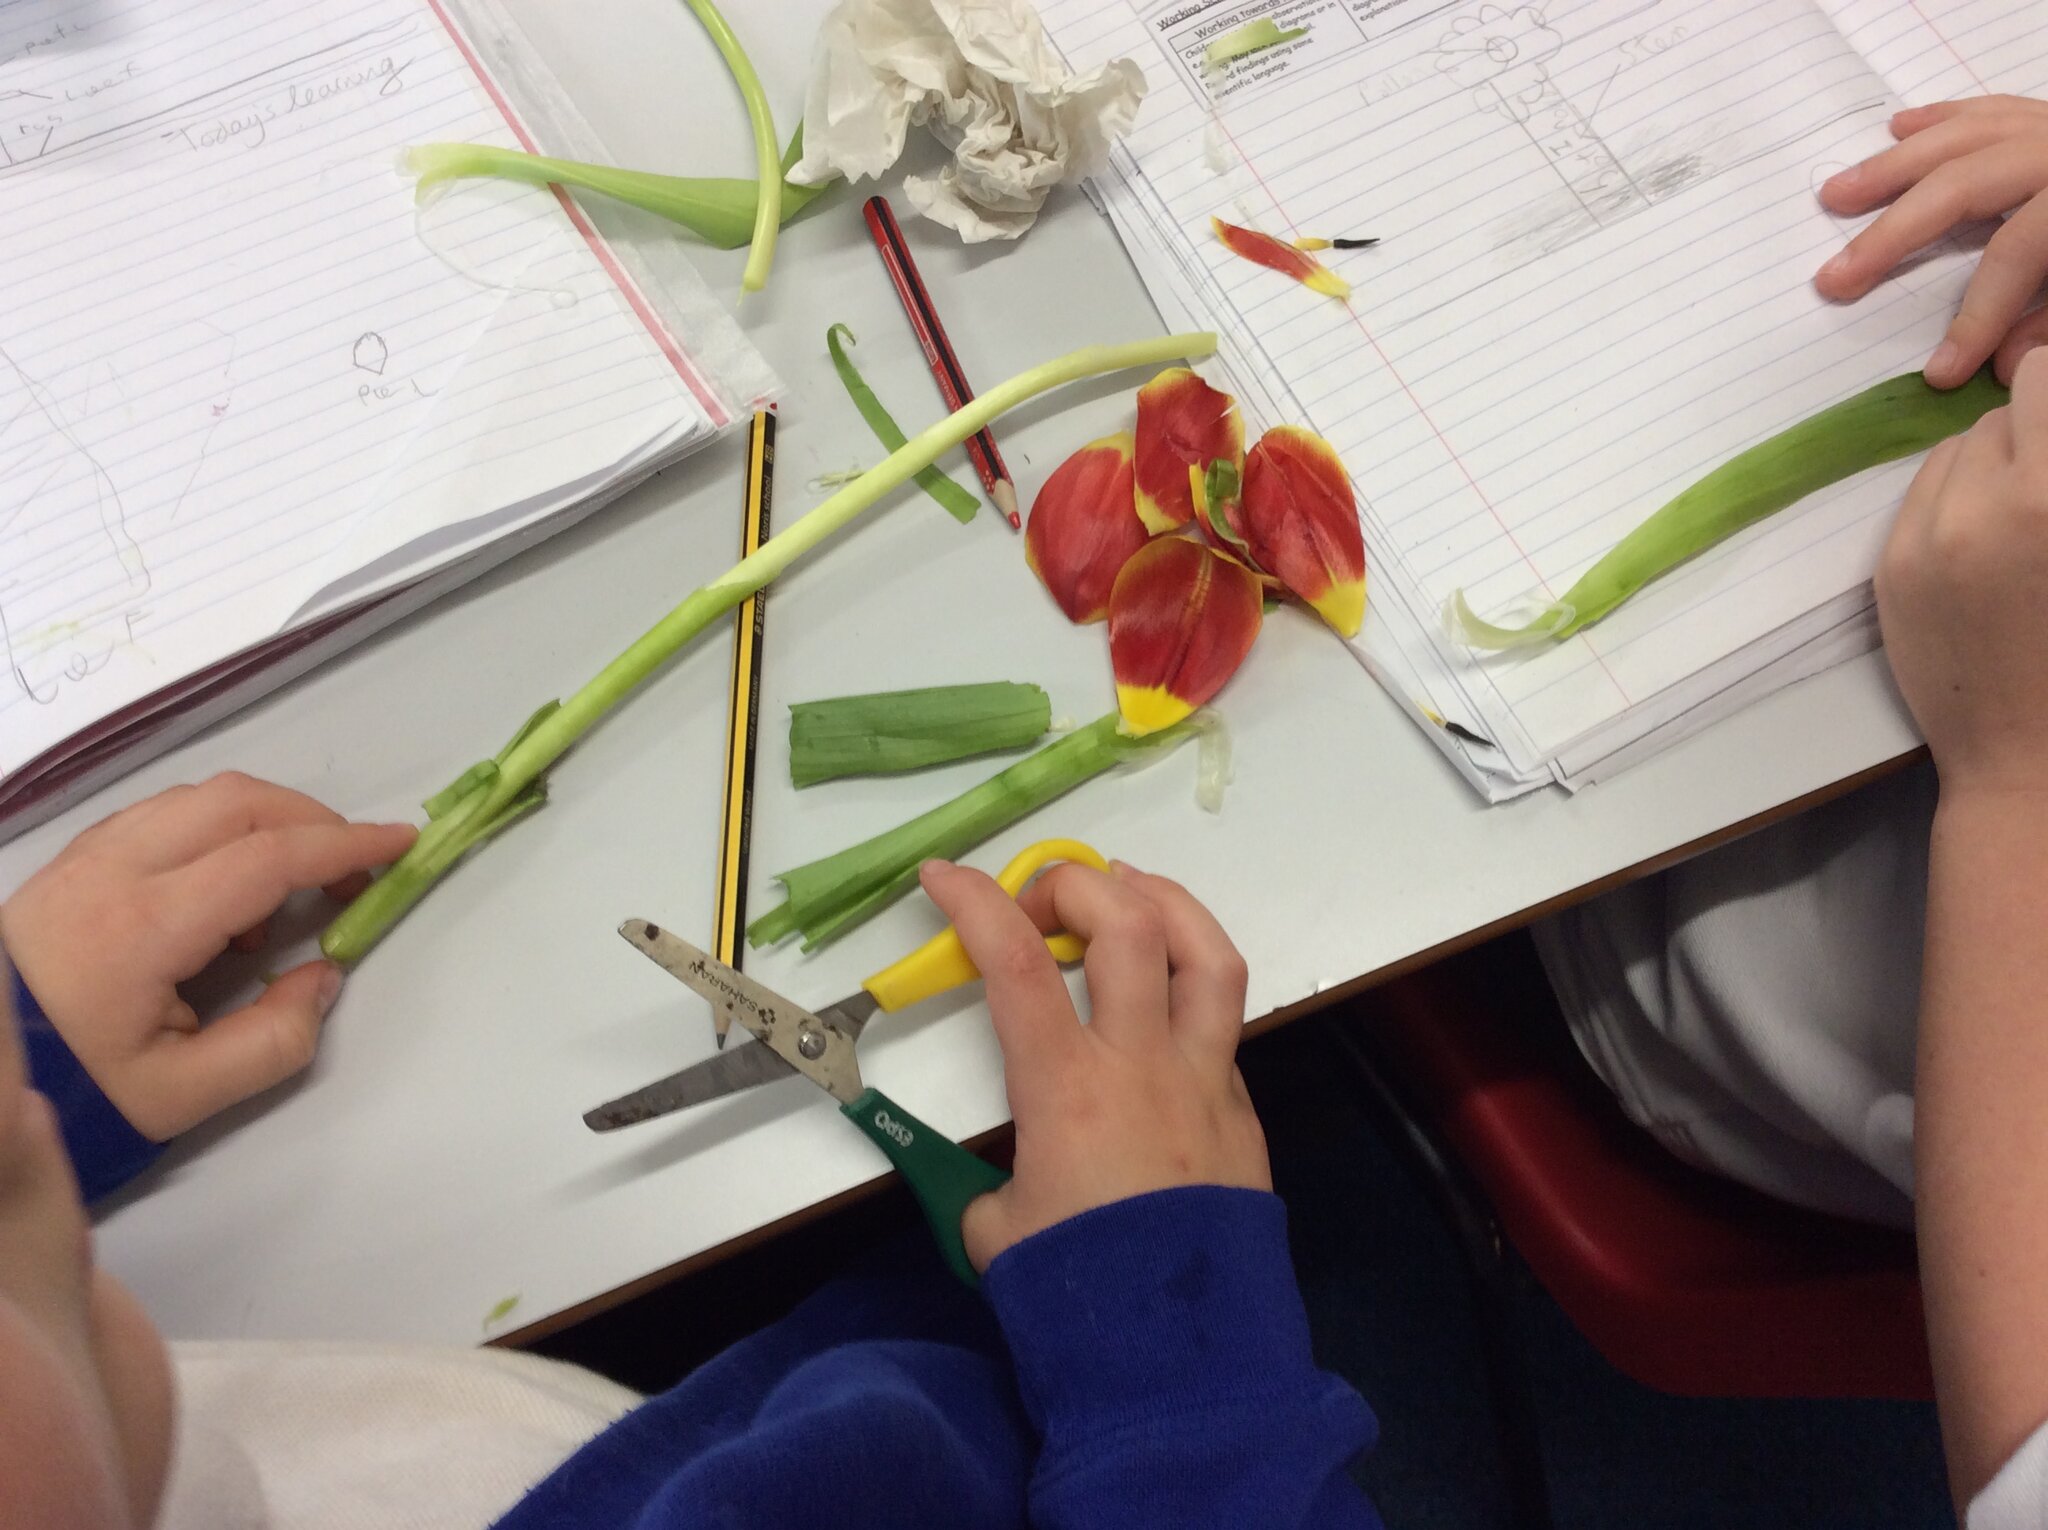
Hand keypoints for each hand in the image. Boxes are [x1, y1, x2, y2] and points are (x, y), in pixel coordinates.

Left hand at [0, 773, 415, 1139]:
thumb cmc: (79, 1089)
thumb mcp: (182, 1095)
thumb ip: (272, 1041)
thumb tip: (322, 976)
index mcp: (143, 927)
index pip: (267, 857)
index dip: (345, 846)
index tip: (400, 844)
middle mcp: (113, 870)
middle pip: (237, 802)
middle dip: (313, 820)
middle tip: (354, 865)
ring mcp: (85, 857)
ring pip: (197, 797)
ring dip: (264, 820)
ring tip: (290, 885)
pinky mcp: (71, 860)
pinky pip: (162, 813)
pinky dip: (216, 828)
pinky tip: (226, 888)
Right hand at [918, 857, 1270, 1274]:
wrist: (1181, 1355)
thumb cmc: (1075, 1291)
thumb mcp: (996, 1232)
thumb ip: (991, 1181)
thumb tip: (1005, 1179)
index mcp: (1067, 1089)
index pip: (1015, 962)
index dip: (973, 901)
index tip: (942, 875)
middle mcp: (1142, 1064)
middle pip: (1126, 924)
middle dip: (1075, 885)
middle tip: (1040, 902)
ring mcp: (1205, 1080)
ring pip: (1207, 953)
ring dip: (1164, 903)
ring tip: (1127, 894)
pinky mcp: (1242, 1109)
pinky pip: (1223, 1023)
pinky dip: (1189, 988)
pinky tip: (1163, 1006)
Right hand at [1816, 96, 2047, 386]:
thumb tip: (2003, 366)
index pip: (2014, 254)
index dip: (1977, 316)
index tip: (1939, 372)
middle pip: (1961, 184)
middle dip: (1894, 234)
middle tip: (1833, 278)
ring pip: (1961, 136)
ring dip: (1891, 169)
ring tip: (1836, 195)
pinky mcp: (2047, 117)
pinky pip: (1988, 108)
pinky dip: (1938, 118)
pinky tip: (1898, 127)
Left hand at [1876, 348, 2047, 800]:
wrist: (2027, 758)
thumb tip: (2045, 403)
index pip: (2044, 376)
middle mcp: (1984, 507)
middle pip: (2002, 411)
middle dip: (2037, 433)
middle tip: (2047, 488)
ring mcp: (1926, 538)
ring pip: (1956, 447)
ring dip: (1993, 465)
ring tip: (2025, 519)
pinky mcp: (1890, 567)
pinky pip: (1921, 494)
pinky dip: (1954, 501)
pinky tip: (1986, 546)